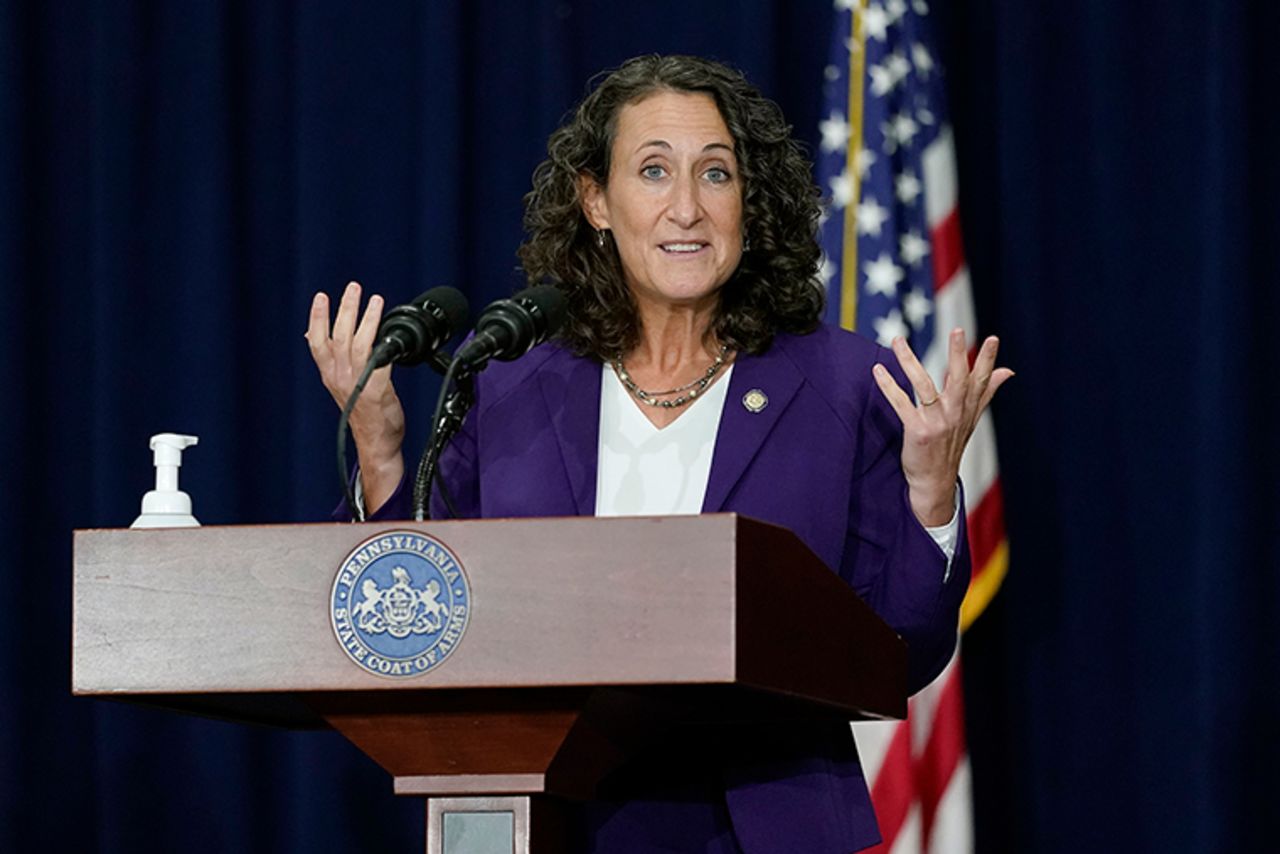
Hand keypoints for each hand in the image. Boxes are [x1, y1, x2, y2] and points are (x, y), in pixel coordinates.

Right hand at [306, 281, 405, 512]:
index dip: (316, 318)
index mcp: (330, 375)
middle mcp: (340, 377)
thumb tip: (313, 339)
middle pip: (339, 336)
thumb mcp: (341, 386)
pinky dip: (385, 343)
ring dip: (367, 319)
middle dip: (346, 309)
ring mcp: (358, 383)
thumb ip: (331, 362)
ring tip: (375, 300)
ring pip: (359, 343)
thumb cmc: (362, 416)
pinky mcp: (377, 390)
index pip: (317, 341)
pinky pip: (381, 360)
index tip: (320, 297)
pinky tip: (392, 331)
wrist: (376, 444)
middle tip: (354, 288)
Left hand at [872, 329, 1012, 526]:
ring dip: (908, 361)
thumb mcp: (971, 419)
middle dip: (958, 354)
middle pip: (959, 379)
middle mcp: (955, 413)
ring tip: (897, 340)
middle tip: (958, 330)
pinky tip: (878, 371)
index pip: (981, 380)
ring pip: (924, 386)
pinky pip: (901, 404)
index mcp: (967, 408)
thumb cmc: (950, 446)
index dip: (988, 360)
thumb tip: (1008, 371)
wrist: (934, 482)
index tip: (993, 338)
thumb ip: (986, 392)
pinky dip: (888, 387)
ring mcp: (937, 422)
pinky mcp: (917, 431)